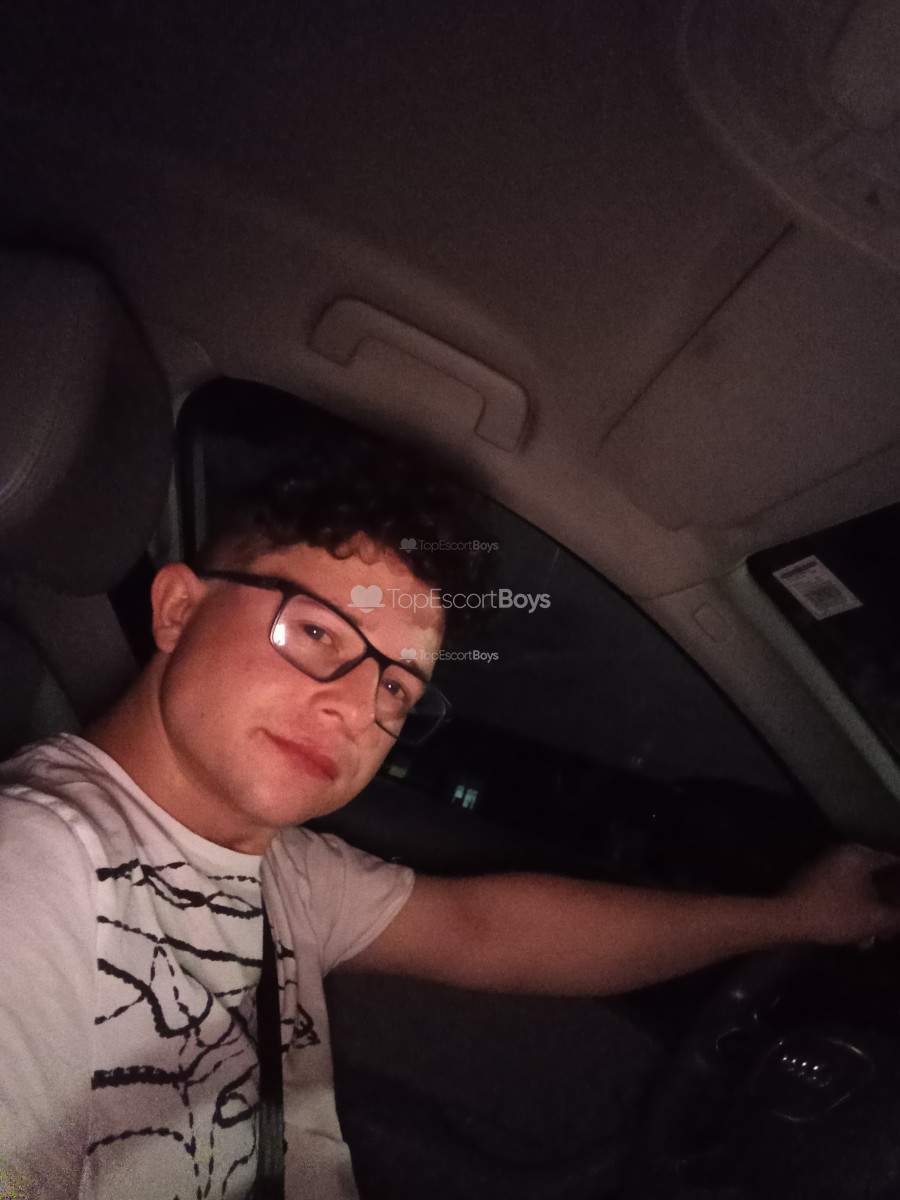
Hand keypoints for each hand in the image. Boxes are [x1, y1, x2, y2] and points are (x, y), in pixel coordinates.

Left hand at [782, 844, 899, 945]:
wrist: (789, 919)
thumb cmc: (836, 914)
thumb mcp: (875, 919)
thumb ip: (896, 916)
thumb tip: (898, 917)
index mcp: (858, 854)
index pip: (892, 862)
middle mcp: (840, 853)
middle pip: (874, 875)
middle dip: (886, 899)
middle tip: (892, 919)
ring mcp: (823, 865)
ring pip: (856, 886)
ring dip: (868, 906)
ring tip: (876, 930)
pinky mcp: (812, 881)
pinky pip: (840, 892)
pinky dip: (850, 906)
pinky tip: (855, 929)